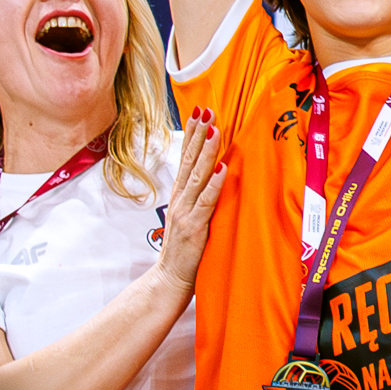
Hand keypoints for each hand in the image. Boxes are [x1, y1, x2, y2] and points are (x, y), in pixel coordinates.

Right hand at [153, 112, 226, 292]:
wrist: (168, 279)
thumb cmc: (183, 249)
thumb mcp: (190, 216)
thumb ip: (199, 196)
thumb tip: (214, 174)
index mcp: (180, 195)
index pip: (185, 158)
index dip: (191, 135)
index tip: (198, 112)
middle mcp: (181, 199)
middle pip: (189, 160)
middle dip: (198, 134)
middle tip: (206, 110)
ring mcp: (186, 212)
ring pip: (197, 176)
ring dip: (206, 152)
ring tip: (214, 130)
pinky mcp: (194, 227)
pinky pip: (206, 201)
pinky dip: (214, 184)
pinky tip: (222, 168)